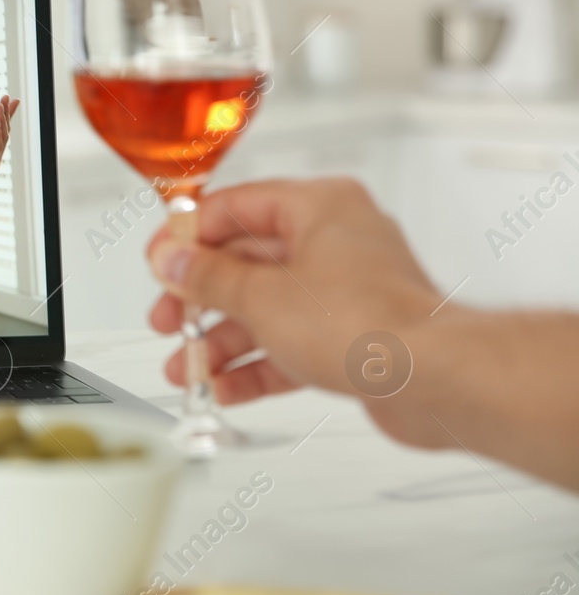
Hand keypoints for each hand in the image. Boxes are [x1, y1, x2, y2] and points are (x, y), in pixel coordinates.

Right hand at [145, 178, 439, 405]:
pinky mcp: (356, 334)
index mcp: (318, 206)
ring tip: (187, 369)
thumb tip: (174, 261)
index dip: (189, 237)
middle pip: (247, 262)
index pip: (235, 207)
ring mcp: (348, 288)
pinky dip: (257, 364)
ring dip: (222, 341)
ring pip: (268, 307)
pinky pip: (293, 342)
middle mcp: (336, 240)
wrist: (436, 381)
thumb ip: (208, 278)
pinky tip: (226, 388)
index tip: (160, 262)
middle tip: (168, 321)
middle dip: (201, 301)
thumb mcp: (262, 296)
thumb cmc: (369, 324)